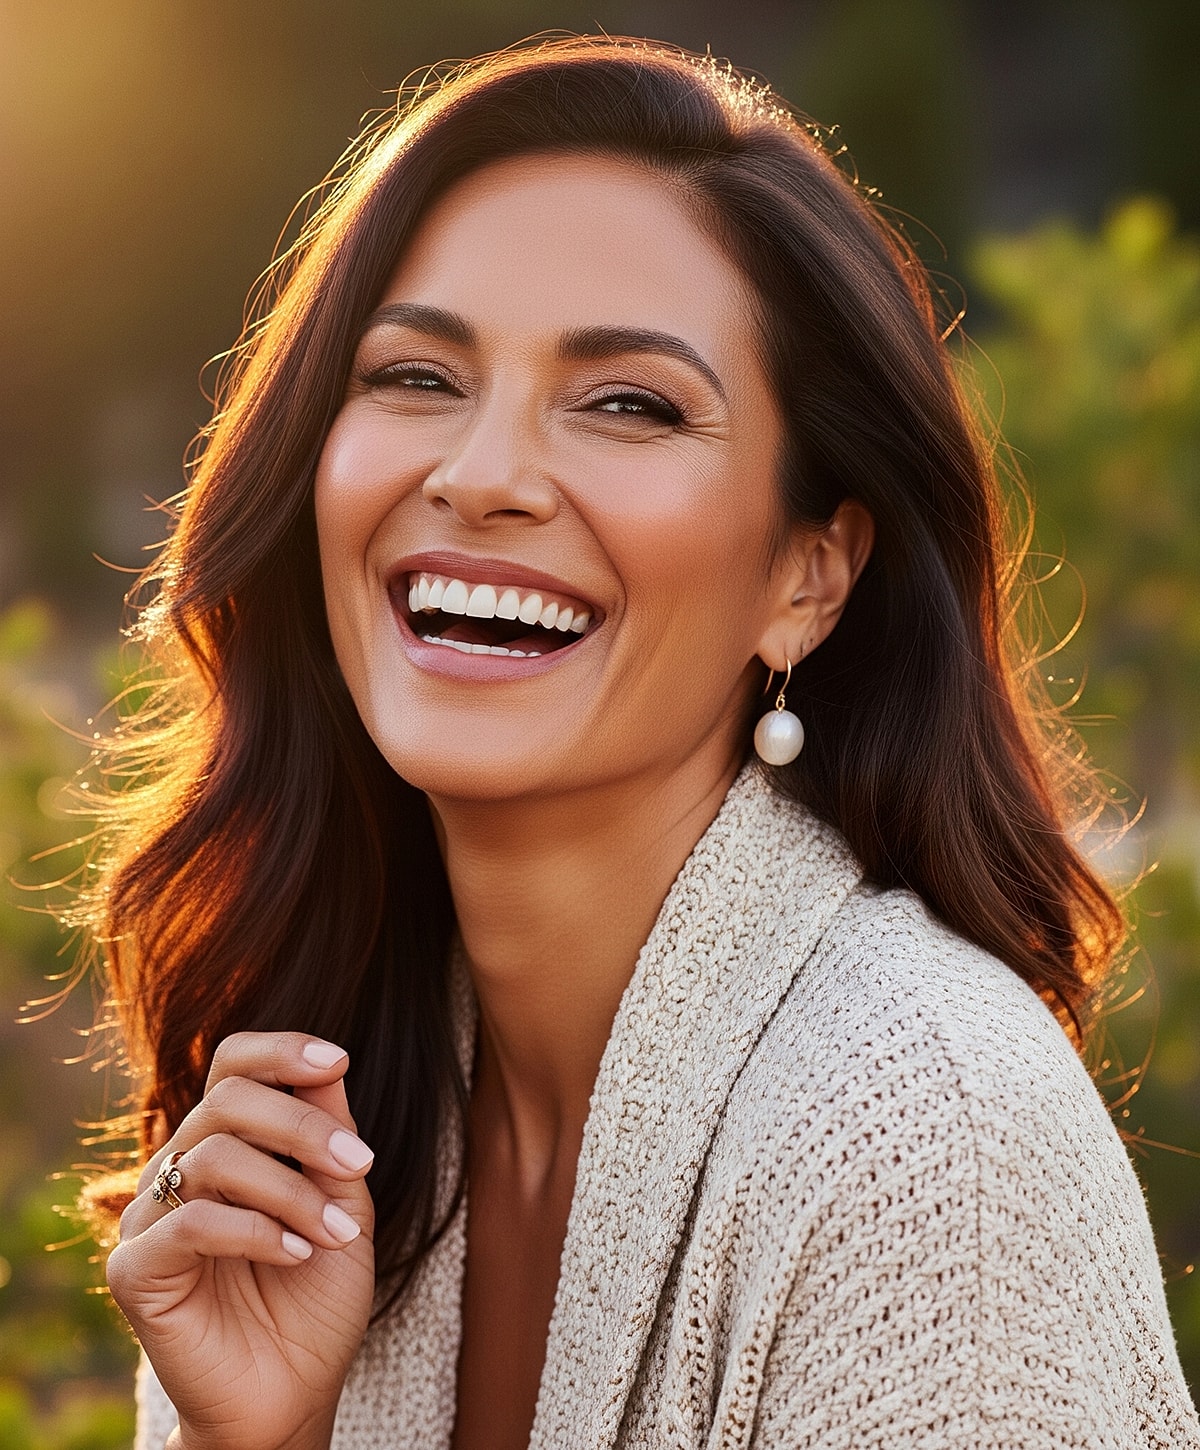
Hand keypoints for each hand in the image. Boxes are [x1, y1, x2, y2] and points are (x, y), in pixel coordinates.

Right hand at [107, 1032, 376, 1449]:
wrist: (293, 1393)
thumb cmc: (316, 1297)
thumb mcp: (342, 1203)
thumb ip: (330, 1134)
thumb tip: (330, 1064)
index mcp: (226, 1143)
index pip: (233, 1065)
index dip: (281, 1050)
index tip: (340, 1060)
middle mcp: (180, 1168)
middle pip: (227, 1099)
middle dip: (302, 1124)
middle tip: (360, 1163)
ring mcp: (151, 1218)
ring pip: (213, 1156)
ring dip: (291, 1188)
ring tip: (336, 1232)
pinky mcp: (136, 1270)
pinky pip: (190, 1221)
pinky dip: (255, 1229)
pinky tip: (295, 1254)